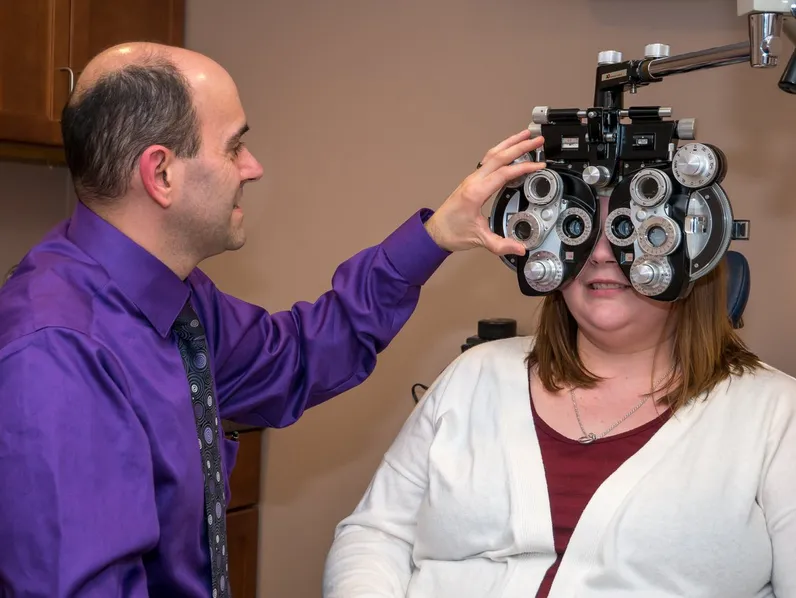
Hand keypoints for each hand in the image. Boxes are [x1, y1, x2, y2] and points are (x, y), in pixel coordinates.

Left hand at [424, 129, 545, 255]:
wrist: (435, 232)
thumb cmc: (451, 232)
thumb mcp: (479, 240)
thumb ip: (500, 245)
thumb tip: (519, 248)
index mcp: (475, 192)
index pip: (503, 173)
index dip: (523, 168)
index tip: (538, 165)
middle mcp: (473, 181)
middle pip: (499, 156)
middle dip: (520, 146)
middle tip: (537, 140)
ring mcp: (472, 179)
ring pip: (492, 154)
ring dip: (509, 143)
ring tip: (525, 136)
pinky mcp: (472, 181)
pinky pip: (488, 160)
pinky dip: (501, 151)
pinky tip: (509, 150)